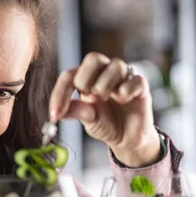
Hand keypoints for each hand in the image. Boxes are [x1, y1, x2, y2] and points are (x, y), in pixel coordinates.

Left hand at [49, 52, 160, 167]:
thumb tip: (57, 113)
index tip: (55, 115)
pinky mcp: (141, 86)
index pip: (70, 75)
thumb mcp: (88, 120)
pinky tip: (124, 100)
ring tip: (109, 99)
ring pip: (116, 65)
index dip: (60, 93)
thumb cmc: (107, 124)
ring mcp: (124, 78)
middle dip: (86, 79)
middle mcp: (105, 74)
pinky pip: (135, 79)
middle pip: (93, 58)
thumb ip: (76, 111)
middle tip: (90, 96)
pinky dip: (126, 90)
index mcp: (87, 80)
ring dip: (107, 85)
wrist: (128, 138)